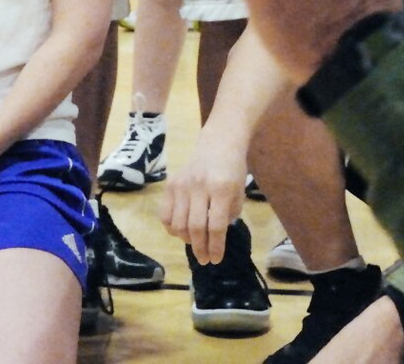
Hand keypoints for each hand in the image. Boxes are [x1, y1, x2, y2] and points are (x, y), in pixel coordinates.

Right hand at [161, 129, 248, 264]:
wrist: (218, 143)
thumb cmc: (233, 170)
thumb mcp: (239, 192)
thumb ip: (228, 215)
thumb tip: (214, 238)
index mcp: (222, 189)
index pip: (216, 226)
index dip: (216, 246)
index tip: (216, 260)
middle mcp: (199, 186)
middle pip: (195, 227)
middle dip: (200, 248)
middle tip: (204, 260)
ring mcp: (182, 185)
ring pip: (178, 224)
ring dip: (186, 240)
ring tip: (195, 244)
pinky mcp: (170, 184)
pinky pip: (165, 215)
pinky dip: (171, 228)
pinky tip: (180, 231)